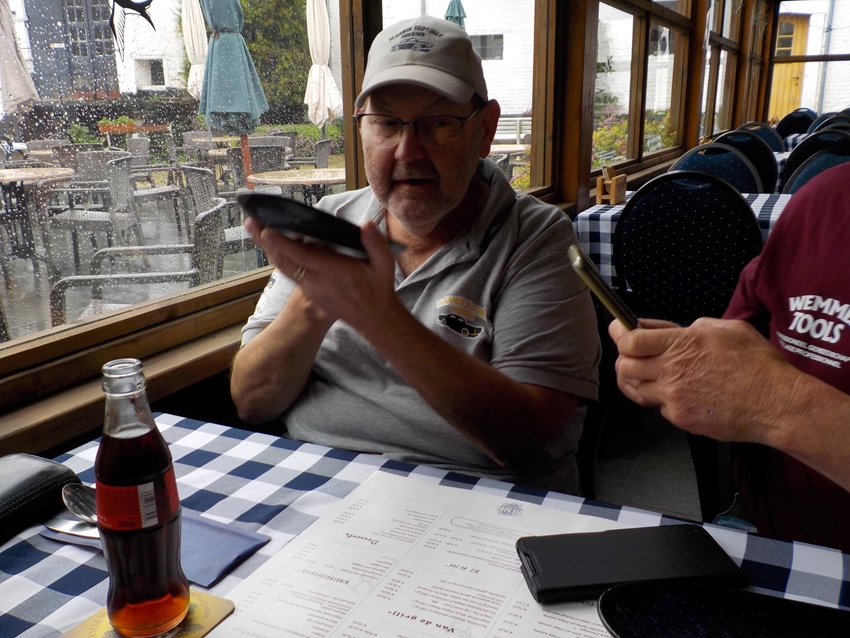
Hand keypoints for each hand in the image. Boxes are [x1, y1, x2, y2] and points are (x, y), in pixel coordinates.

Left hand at [245, 216, 398, 331]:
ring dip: (268, 248)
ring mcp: (310, 286)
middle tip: (250, 222)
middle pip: (284, 260)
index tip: (268, 231)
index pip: (302, 256)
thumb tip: (366, 225)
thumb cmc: (378, 288)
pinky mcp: (309, 289)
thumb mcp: (384, 265)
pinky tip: (271, 244)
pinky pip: (289, 271)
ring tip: (255, 228)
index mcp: (332, 272)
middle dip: (266, 242)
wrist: (373, 318)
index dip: (283, 244)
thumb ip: (375, 244)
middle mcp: (316, 280)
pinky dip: (278, 256)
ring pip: (283, 267)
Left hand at [608, 317, 791, 443]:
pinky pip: (659, 408)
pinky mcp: (681, 419)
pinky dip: (664, 400)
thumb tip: (669, 329)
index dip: (620, 335)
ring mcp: (675, 398)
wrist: (777, 404)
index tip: (619, 330)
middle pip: (623, 367)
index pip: (630, 341)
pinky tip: (680, 394)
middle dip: (623, 360)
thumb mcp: (727, 329)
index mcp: (683, 344)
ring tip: (652, 374)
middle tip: (632, 356)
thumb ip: (692, 327)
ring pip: (635, 390)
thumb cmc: (759, 365)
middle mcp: (673, 371)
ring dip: (638, 381)